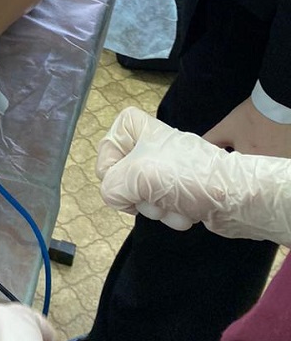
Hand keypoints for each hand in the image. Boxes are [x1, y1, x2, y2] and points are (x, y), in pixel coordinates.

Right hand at [98, 106, 290, 243]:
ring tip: (178, 203)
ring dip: (158, 208)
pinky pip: (160, 206)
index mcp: (134, 126)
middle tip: (156, 192)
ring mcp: (163, 168)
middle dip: (140, 195)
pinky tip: (189, 212)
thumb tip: (117, 198)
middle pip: (122, 179)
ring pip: (140, 197)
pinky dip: (173, 213)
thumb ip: (111, 187)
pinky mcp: (178, 189)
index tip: (126, 177)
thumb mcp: (136, 175)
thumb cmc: (185, 176)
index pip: (105, 151)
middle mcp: (147, 144)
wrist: (235, 195)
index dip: (112, 170)